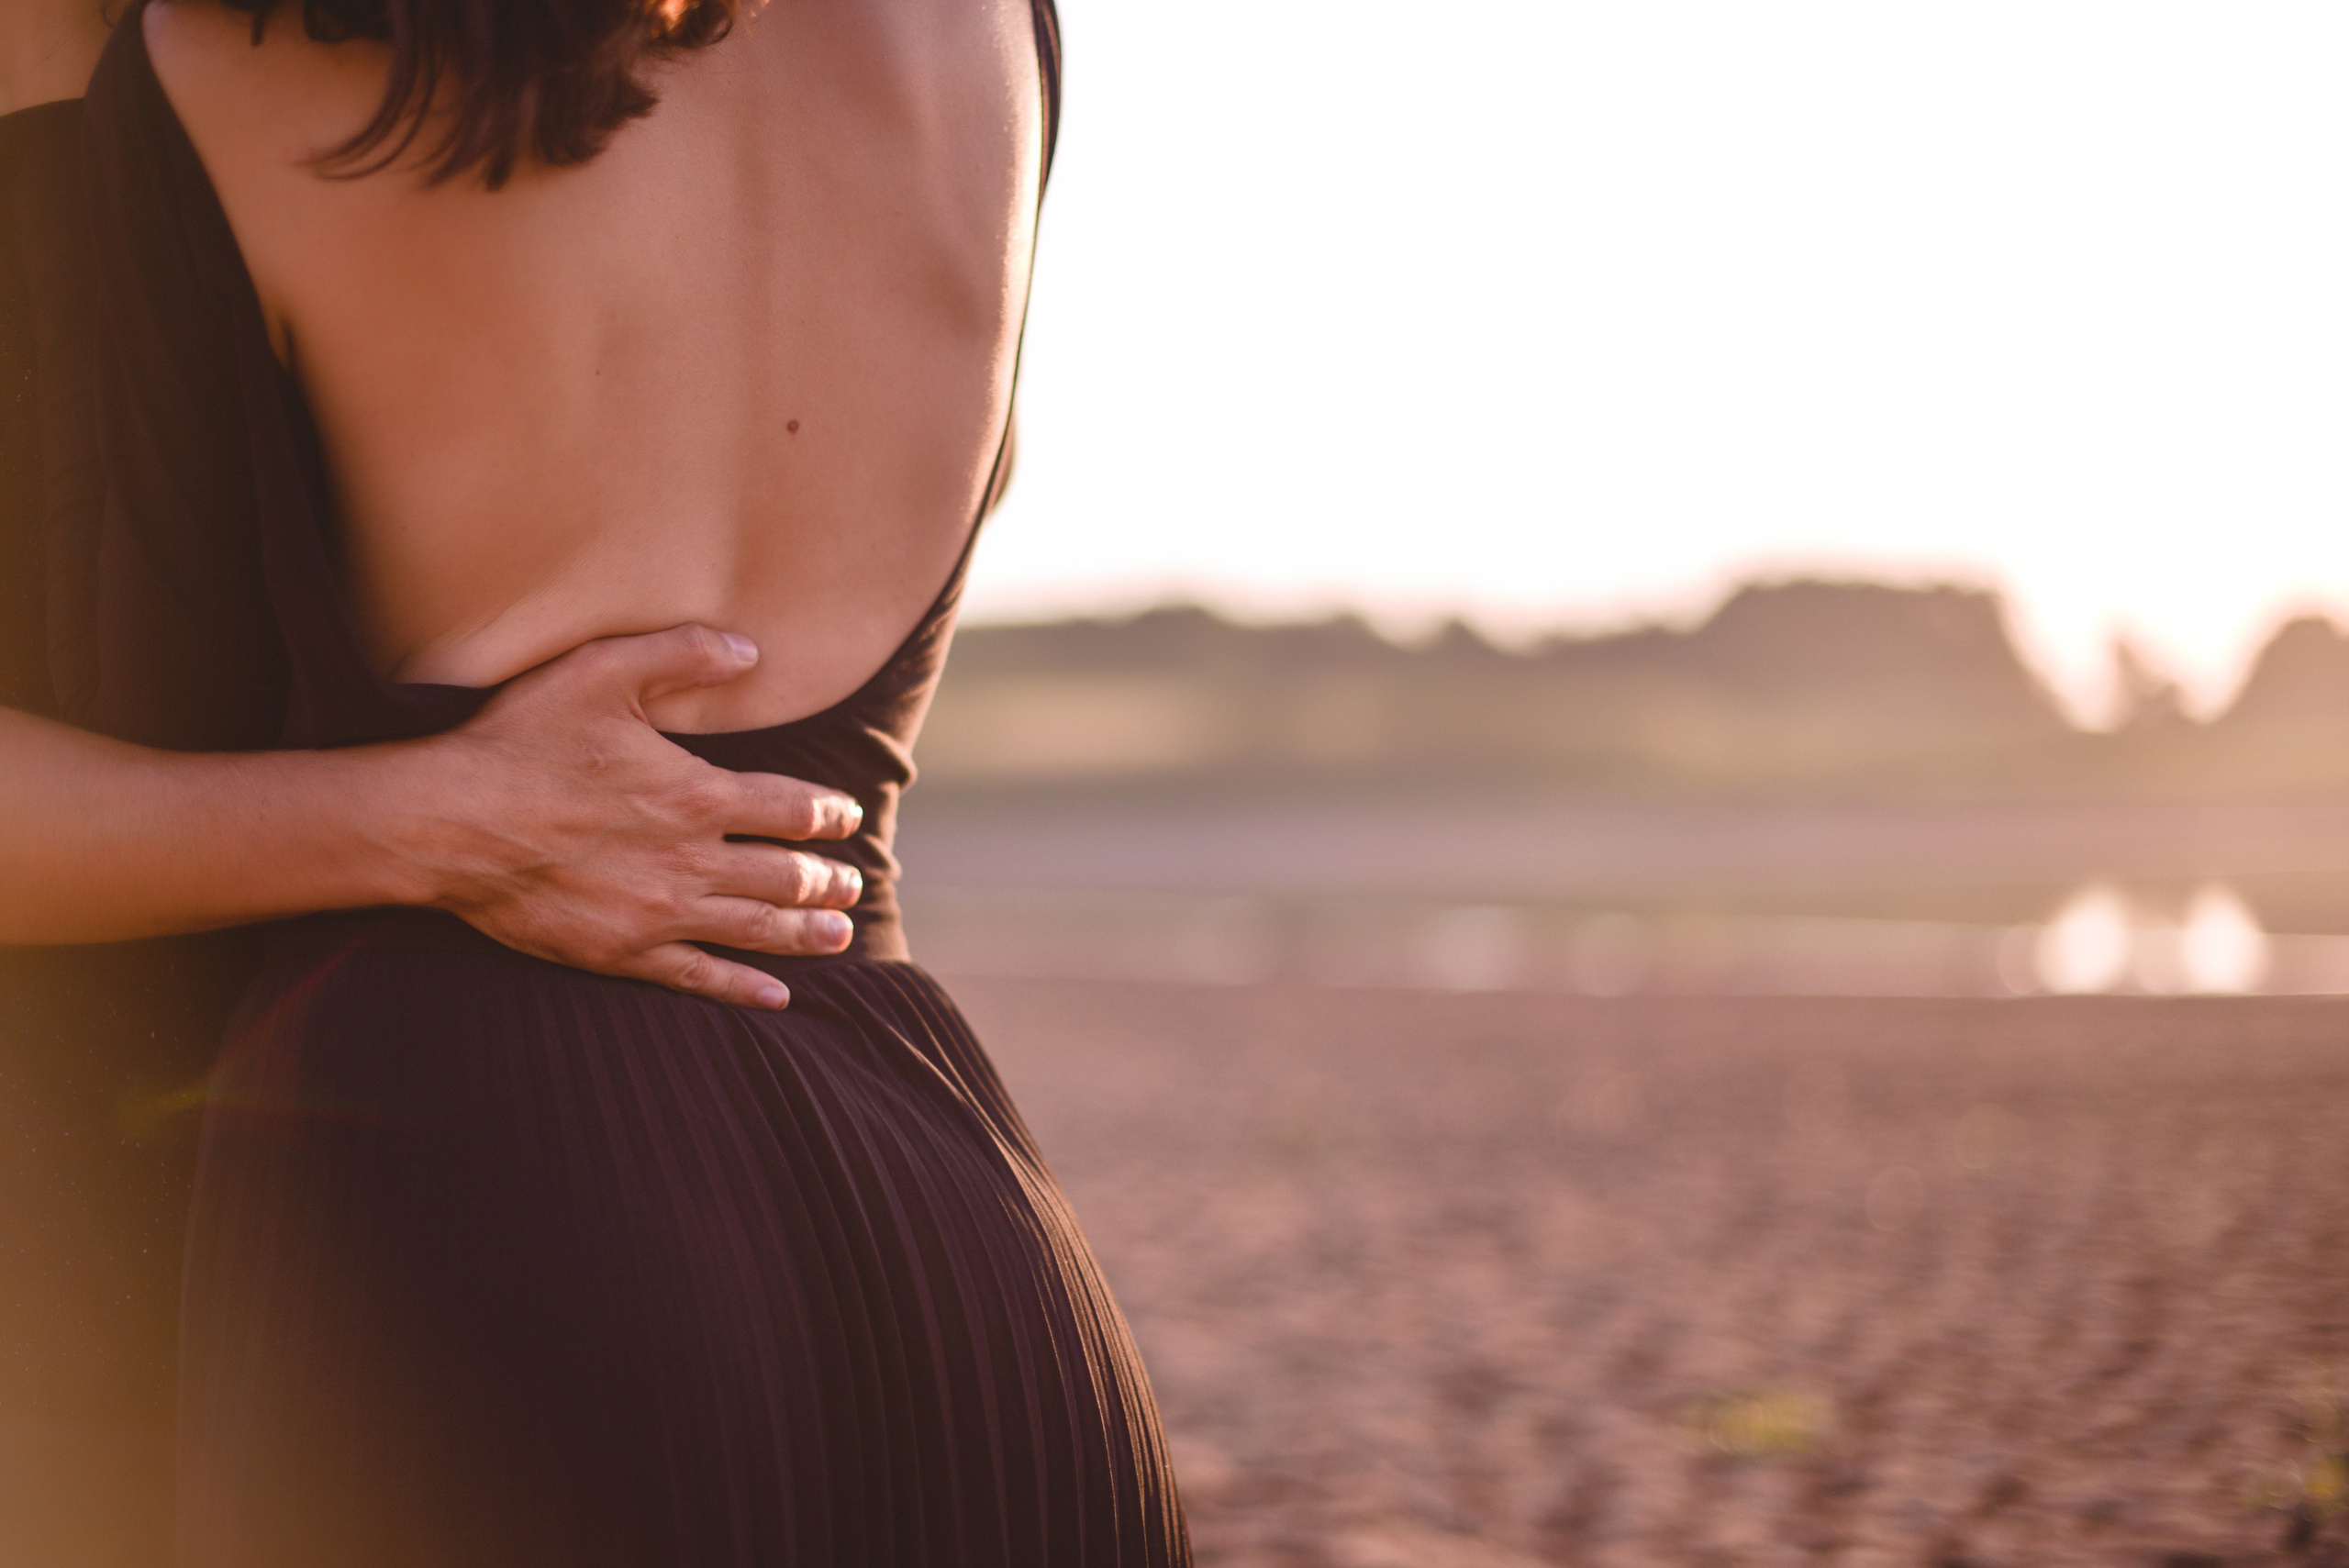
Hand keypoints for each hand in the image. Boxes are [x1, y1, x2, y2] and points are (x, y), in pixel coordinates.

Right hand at [406, 625, 863, 1008]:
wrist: (448, 823)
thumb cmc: (521, 741)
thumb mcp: (601, 671)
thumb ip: (682, 654)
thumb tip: (750, 649)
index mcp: (697, 794)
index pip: (791, 809)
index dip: (827, 815)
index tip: (845, 816)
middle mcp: (691, 861)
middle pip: (785, 877)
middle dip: (826, 881)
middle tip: (850, 884)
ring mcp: (658, 913)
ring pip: (755, 929)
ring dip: (805, 933)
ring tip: (839, 936)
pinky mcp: (621, 952)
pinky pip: (698, 977)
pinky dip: (744, 987)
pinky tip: (777, 996)